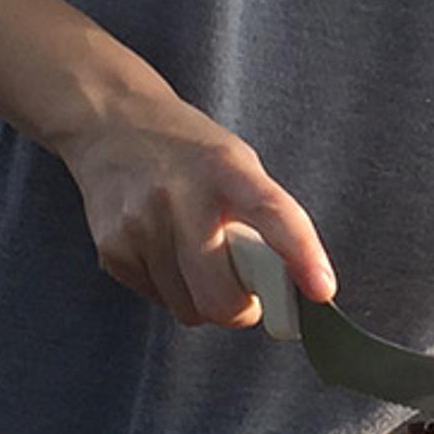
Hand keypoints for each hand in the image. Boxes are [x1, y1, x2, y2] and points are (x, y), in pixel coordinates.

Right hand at [46, 96, 331, 325]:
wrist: (112, 123)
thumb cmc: (189, 151)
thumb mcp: (236, 164)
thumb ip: (261, 216)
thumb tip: (287, 285)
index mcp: (226, 169)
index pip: (271, 212)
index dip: (301, 255)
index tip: (322, 290)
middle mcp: (181, 196)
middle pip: (220, 296)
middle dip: (240, 309)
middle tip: (246, 295)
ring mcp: (141, 225)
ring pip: (189, 309)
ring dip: (203, 300)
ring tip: (198, 259)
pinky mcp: (113, 250)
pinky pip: (157, 300)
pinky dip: (171, 290)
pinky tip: (165, 252)